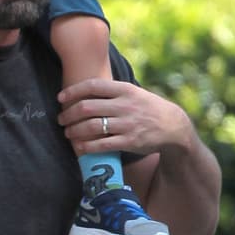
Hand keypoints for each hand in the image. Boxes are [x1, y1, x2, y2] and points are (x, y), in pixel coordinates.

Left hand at [58, 76, 189, 156]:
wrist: (173, 127)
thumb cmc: (149, 108)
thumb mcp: (134, 93)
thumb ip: (114, 92)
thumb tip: (86, 91)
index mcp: (125, 90)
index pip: (92, 86)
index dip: (73, 91)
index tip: (60, 98)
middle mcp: (124, 105)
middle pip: (87, 107)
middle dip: (68, 114)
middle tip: (61, 119)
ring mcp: (127, 124)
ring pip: (91, 127)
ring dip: (74, 130)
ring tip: (67, 133)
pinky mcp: (129, 142)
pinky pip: (102, 144)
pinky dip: (86, 146)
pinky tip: (79, 147)